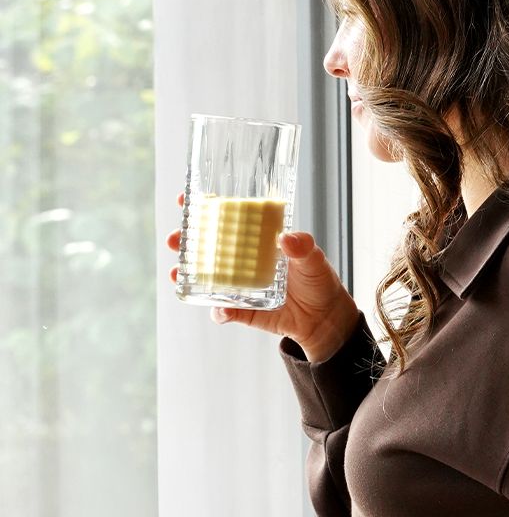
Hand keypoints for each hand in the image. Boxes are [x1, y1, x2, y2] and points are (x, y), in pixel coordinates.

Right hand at [166, 191, 359, 361]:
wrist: (324, 318)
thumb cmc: (318, 280)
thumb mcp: (314, 259)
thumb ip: (304, 248)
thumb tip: (287, 238)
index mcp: (258, 239)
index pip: (227, 217)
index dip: (204, 207)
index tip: (186, 198)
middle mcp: (243, 259)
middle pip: (206, 245)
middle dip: (185, 240)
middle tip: (175, 238)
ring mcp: (239, 284)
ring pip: (206, 276)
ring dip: (187, 273)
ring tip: (177, 272)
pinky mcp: (243, 310)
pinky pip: (224, 310)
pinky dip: (219, 311)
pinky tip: (220, 311)